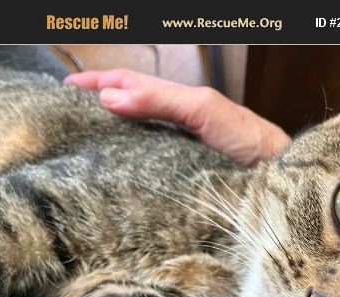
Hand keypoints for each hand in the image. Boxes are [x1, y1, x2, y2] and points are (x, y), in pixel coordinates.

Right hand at [64, 70, 290, 165]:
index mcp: (177, 100)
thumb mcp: (202, 109)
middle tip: (64, 116)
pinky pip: (147, 160)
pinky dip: (126, 159)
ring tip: (81, 139)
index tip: (66, 88)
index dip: (99, 81)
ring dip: (108, 131)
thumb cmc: (245, 136)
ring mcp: (178, 146)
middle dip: (97, 104)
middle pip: (128, 106)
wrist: (274, 172)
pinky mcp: (182, 172)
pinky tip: (113, 169)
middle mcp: (174, 120)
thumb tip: (109, 97)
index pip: (130, 83)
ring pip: (136, 133)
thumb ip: (160, 99)